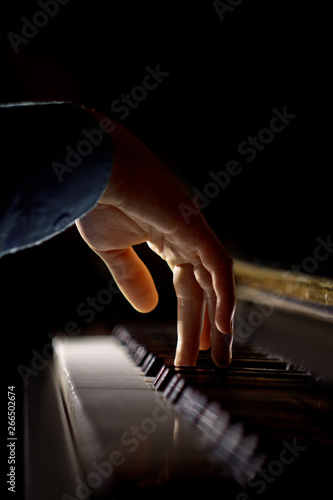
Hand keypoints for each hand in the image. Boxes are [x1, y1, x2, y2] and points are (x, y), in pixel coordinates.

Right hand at [75, 111, 235, 365]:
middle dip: (207, 327)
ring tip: (220, 357)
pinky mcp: (195, 227)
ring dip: (219, 321)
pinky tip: (224, 326)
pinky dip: (225, 295)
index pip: (187, 287)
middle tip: (213, 361)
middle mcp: (187, 239)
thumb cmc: (99, 200)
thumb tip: (147, 307)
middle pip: (205, 291)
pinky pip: (219, 266)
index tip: (192, 348)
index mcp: (169, 241)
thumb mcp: (112, 249)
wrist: (94, 169)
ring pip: (216, 284)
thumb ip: (132, 277)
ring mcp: (194, 232)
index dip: (190, 318)